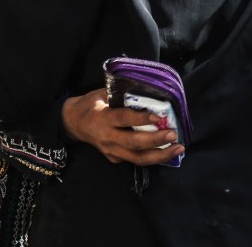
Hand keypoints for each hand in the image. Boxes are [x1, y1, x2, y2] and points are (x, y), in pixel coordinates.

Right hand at [62, 88, 183, 165]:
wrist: (73, 123)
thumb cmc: (90, 105)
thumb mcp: (102, 94)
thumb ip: (121, 95)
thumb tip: (148, 91)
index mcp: (103, 118)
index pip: (124, 119)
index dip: (141, 119)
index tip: (158, 117)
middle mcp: (107, 137)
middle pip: (134, 143)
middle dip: (156, 140)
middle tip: (173, 134)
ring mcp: (111, 151)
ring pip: (138, 159)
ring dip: (161, 155)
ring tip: (178, 149)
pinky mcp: (114, 159)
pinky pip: (135, 160)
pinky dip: (153, 157)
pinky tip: (166, 152)